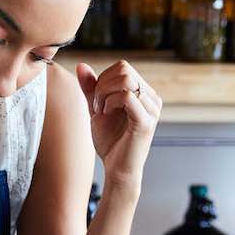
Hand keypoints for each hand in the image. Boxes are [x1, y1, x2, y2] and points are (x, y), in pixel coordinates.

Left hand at [75, 61, 160, 191]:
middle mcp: (153, 98)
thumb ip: (91, 88)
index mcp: (145, 93)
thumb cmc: (110, 141)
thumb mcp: (97, 109)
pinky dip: (110, 102)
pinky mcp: (146, 121)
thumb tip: (81, 65)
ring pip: (126, 80)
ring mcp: (152, 109)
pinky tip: (106, 114)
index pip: (123, 66)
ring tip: (101, 111)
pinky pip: (127, 97)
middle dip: (102, 85)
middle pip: (124, 69)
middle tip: (96, 106)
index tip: (96, 100)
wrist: (116, 169)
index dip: (103, 78)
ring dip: (104, 94)